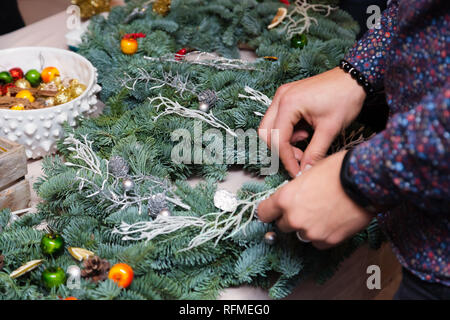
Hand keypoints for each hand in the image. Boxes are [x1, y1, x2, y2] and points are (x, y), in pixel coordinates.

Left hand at [257, 151, 373, 249]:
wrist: (364, 181)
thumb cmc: (338, 171)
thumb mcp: (308, 173)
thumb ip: (294, 190)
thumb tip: (292, 197)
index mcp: (285, 199)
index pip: (264, 213)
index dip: (268, 212)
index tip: (271, 212)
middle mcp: (294, 218)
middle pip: (282, 225)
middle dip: (291, 218)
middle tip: (306, 208)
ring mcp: (310, 232)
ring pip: (301, 234)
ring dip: (308, 227)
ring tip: (323, 212)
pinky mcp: (328, 241)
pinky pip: (318, 242)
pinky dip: (323, 234)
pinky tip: (332, 220)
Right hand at [258, 67, 365, 176]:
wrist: (354, 78)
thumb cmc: (344, 98)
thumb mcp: (330, 129)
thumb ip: (315, 153)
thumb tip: (305, 171)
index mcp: (289, 104)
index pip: (278, 139)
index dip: (286, 159)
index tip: (297, 171)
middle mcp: (280, 98)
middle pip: (266, 132)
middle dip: (280, 149)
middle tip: (300, 157)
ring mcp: (283, 95)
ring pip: (271, 126)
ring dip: (284, 140)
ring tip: (306, 141)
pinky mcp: (288, 96)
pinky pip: (279, 119)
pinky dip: (288, 130)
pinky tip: (305, 132)